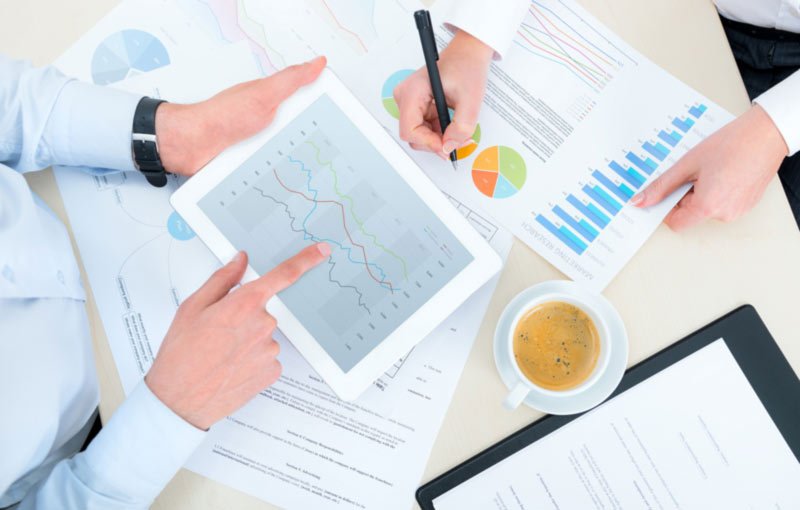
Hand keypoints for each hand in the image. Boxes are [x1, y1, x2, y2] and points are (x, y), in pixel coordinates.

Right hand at [145, 243, 330, 429]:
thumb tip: (240, 261)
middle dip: (244, 315)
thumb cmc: (181, 354)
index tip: (322, 250)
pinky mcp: (272, 371)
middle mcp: (263, 326)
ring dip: (247, 339)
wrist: (179, 400)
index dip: (306, 259)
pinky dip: (252, 358)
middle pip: (263, 310)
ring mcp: (270, 350)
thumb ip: (222, 279)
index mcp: (244, 304)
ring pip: (264, 334)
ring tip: (219, 354)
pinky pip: (266, 355)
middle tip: (218, 333)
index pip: (284, 275)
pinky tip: (231, 365)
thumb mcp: (193, 307)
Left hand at [155, 56, 326, 175]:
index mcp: (275, 98)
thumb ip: (292, 79)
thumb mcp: (264, 94)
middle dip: (311, 141)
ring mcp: (261, 140)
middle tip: (317, 149)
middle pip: (302, 131)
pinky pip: (273, 167)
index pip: (308, 101)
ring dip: (293, 160)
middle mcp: (269, 119)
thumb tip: (318, 62)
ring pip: (289, 151)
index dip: (323, 110)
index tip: (337, 119)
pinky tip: (281, 176)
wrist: (193, 145)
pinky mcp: (253, 159)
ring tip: (299, 166)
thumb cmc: (222, 117)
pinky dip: (277, 171)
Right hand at [394, 30, 493, 157]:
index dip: (429, 143)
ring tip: (457, 131)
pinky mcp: (416, 105)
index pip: (410, 131)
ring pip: (419, 134)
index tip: (447, 147)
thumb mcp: (470, 99)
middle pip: (413, 135)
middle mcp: (405, 97)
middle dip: (435, 142)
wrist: (469, 53)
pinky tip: (452, 125)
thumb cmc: (467, 66)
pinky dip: (438, 132)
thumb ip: (461, 127)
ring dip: (438, 138)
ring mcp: (409, 102)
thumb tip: (449, 148)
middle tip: (457, 140)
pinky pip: (424, 128)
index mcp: (412, 91)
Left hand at [631, 105, 788, 230]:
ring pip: (706, 208)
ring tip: (710, 169)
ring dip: (700, 192)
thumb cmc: (733, 144)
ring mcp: (738, 210)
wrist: (768, 133)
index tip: (665, 191)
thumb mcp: (687, 164)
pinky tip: (722, 171)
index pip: (675, 223)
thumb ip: (661, 186)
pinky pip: (721, 203)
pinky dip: (715, 191)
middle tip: (692, 172)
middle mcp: (725, 214)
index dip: (666, 207)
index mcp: (708, 206)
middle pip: (691, 214)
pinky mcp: (746, 204)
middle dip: (685, 195)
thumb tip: (640, 201)